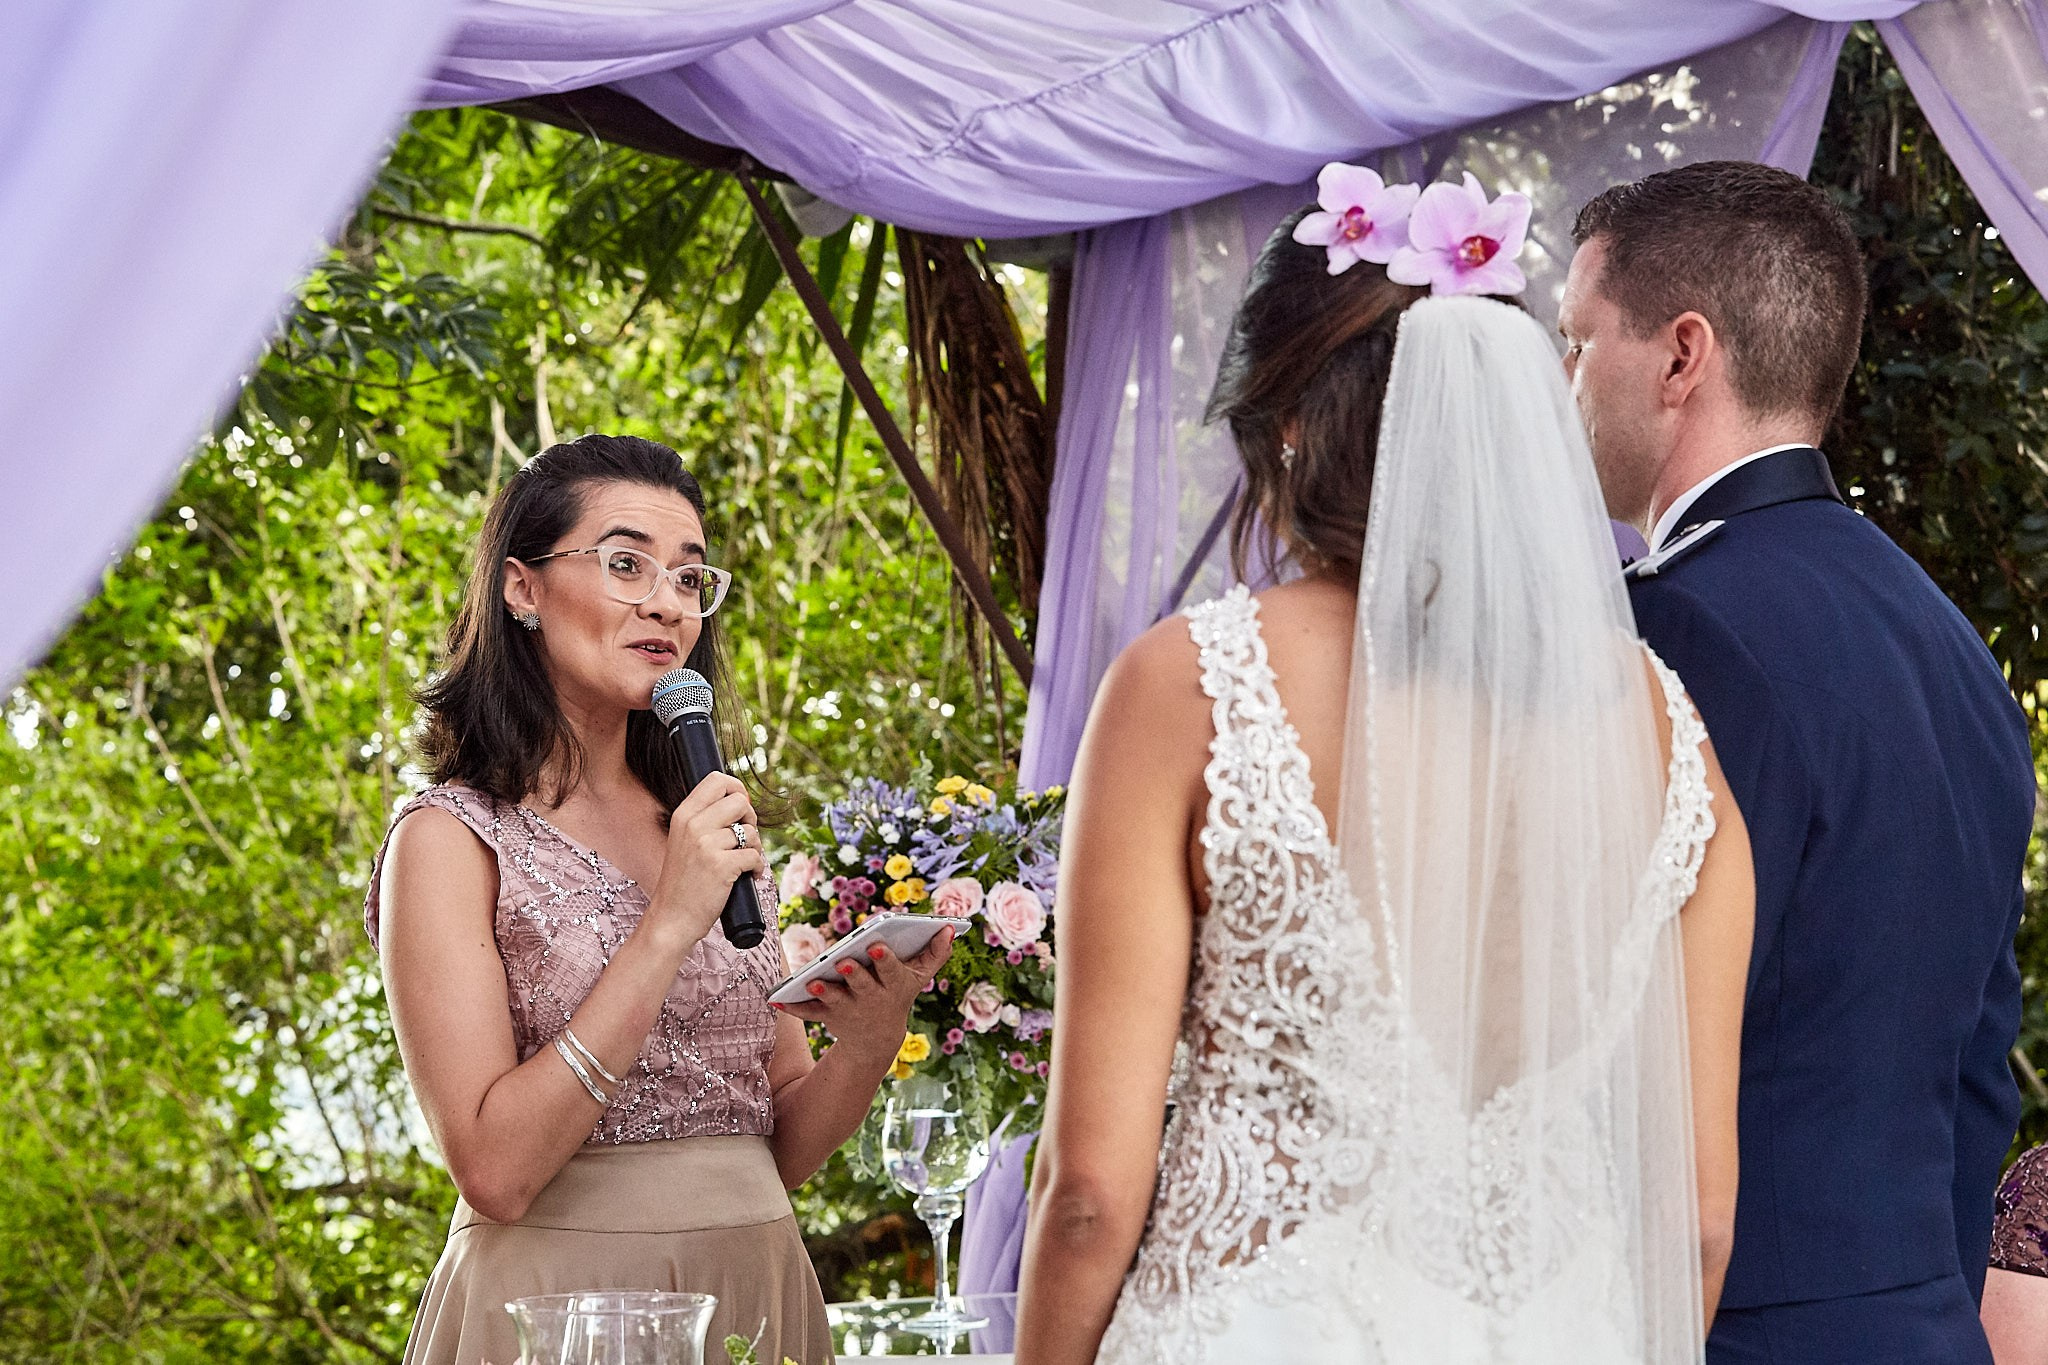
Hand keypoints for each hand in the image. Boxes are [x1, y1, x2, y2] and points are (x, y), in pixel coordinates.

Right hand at [646, 773, 762, 942]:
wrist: (671, 918)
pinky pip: (755, 856)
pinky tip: (748, 877)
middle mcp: (693, 825)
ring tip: (743, 863)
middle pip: (740, 802)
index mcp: (683, 815)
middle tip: (745, 839)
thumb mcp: (683, 841)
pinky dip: (757, 868)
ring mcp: (707, 845)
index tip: (741, 809)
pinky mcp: (721, 865)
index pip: (716, 780)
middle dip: (750, 819)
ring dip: (756, 848)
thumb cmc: (683, 882)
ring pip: (752, 831)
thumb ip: (705, 820)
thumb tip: (741, 802)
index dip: (737, 789)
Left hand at [775, 927, 956, 1054]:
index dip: (884, 959)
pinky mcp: (826, 1016)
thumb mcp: (919, 976)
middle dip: (854, 975)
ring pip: (835, 1001)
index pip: (891, 970)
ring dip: (824, 993)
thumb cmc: (898, 993)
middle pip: (862, 986)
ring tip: (813, 982)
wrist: (877, 1038)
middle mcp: (872, 999)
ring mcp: (848, 1009)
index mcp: (894, 985)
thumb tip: (949, 927)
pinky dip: (793, 1006)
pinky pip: (807, 1013)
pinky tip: (777, 997)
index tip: (875, 945)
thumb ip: (936, 952)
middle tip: (844, 962)